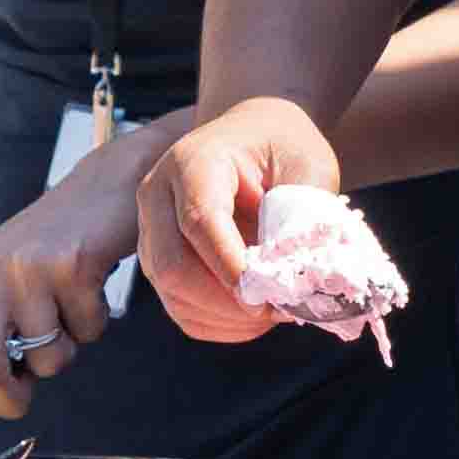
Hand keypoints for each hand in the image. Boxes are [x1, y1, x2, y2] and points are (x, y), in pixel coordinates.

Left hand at [0, 111, 190, 455]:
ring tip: (68, 306)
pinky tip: (90, 285)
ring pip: (47, 359)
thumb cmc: (56, 247)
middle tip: (27, 392)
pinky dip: (95, 322)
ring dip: (67, 348)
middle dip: (10, 399)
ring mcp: (25, 270)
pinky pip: (86, 331)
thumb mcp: (5, 288)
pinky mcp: (69, 264)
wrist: (106, 187)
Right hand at [132, 99, 345, 342]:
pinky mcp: (157, 258)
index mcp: (194, 162)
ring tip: (272, 312)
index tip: (266, 297)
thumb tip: (297, 271)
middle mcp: (158, 194)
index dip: (229, 267)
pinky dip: (217, 323)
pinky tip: (251, 317)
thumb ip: (302, 213)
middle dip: (225, 302)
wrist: (254, 135)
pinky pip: (179, 307)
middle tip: (275, 312)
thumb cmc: (282, 146)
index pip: (199, 222)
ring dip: (224, 317)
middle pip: (172, 266)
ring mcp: (151, 229)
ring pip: (171, 293)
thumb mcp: (307, 165)